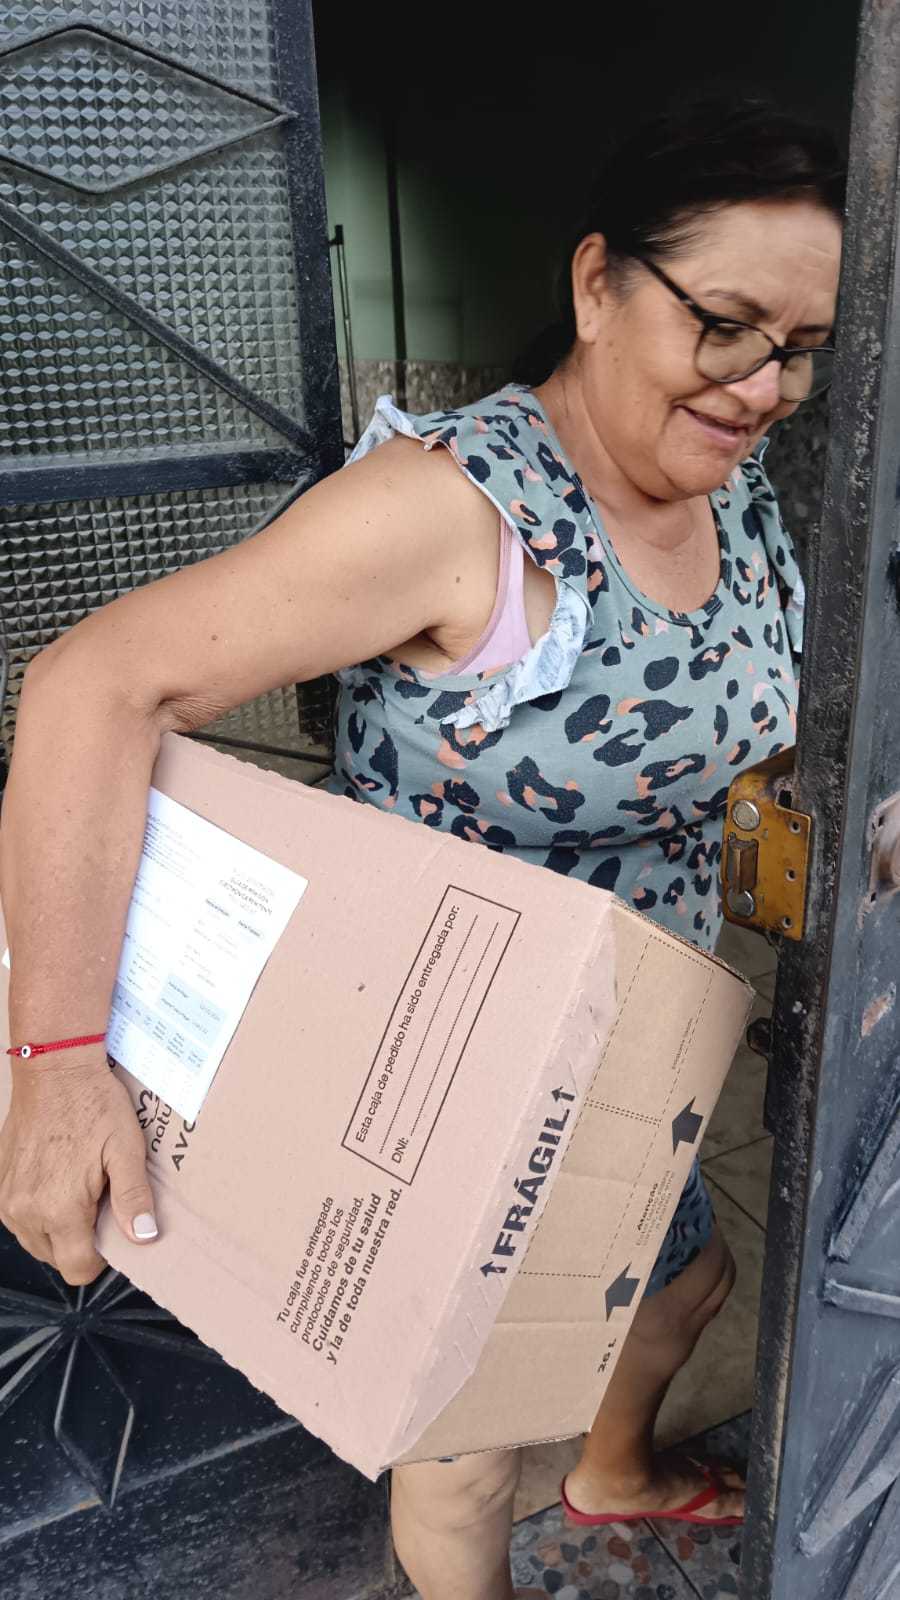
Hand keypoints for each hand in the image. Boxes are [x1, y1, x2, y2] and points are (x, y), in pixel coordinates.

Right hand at [0, 1054, 156, 1284]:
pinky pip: (21, 1217)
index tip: (112, 1229)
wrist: (54, 1070)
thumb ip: (133, 1198)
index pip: (77, 1268)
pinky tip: (58, 1180)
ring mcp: (8, 1198)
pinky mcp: (0, 1184)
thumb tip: (143, 1237)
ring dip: (58, 1227)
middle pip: (56, 1258)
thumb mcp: (126, 1149)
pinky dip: (40, 1210)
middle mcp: (26, 1210)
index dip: (101, 1258)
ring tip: (79, 1188)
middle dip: (80, 1240)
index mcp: (59, 1209)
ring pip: (36, 1240)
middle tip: (98, 1201)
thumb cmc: (93, 1104)